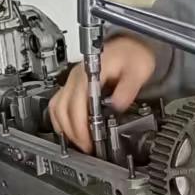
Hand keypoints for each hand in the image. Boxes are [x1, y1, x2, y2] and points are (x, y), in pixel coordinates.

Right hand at [49, 36, 157, 152]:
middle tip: (86, 147)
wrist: (128, 46)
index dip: (80, 127)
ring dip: (64, 128)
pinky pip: (57, 104)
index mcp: (90, 72)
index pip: (77, 104)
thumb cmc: (133, 56)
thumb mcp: (138, 71)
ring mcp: (72, 80)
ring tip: (79, 143)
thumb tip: (117, 106)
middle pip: (62, 109)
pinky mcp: (72, 84)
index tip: (89, 142)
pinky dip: (60, 120)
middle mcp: (77, 76)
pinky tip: (70, 130)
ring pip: (56, 108)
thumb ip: (128, 90)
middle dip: (73, 133)